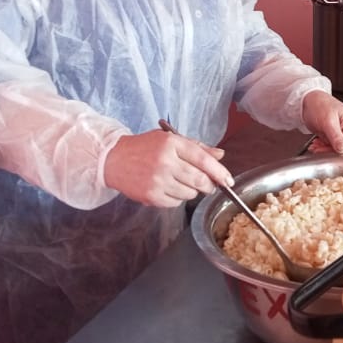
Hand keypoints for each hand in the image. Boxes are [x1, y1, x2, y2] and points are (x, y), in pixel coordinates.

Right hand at [103, 126, 232, 207]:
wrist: (113, 160)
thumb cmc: (144, 148)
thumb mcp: (170, 140)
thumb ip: (197, 148)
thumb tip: (220, 155)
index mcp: (171, 144)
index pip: (203, 159)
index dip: (219, 172)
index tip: (228, 180)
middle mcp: (165, 162)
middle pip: (200, 180)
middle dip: (209, 185)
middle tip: (210, 185)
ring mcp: (157, 181)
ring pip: (190, 193)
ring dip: (192, 190)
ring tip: (180, 181)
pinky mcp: (151, 196)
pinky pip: (176, 202)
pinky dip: (178, 197)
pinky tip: (168, 187)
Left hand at [301, 91, 342, 154]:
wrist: (307, 100)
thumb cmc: (319, 104)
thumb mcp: (328, 121)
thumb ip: (336, 136)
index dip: (342, 152)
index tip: (330, 154)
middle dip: (331, 151)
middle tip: (319, 150)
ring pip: (337, 150)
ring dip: (325, 150)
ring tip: (316, 146)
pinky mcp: (335, 135)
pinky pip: (331, 146)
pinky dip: (323, 147)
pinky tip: (316, 144)